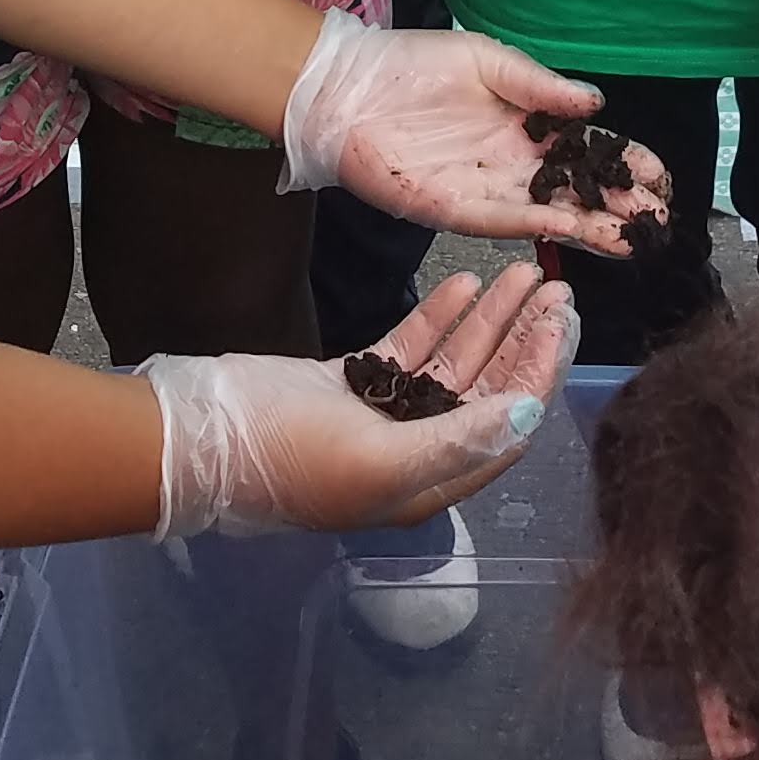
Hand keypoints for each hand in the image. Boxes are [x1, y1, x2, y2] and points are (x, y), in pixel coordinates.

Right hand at [144, 265, 574, 537]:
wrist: (196, 439)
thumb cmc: (286, 456)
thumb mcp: (378, 457)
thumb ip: (457, 438)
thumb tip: (530, 416)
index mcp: (428, 483)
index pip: (506, 428)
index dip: (538, 377)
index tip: (562, 325)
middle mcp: (413, 453)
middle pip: (487, 392)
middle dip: (523, 342)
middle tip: (555, 290)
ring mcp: (381, 416)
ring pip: (453, 365)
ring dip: (487, 322)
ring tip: (520, 276)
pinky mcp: (350, 384)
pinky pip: (409, 349)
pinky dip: (436, 318)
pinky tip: (463, 284)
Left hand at [276, 11, 670, 251]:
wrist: (347, 91)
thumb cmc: (411, 65)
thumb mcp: (486, 60)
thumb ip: (539, 85)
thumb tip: (596, 103)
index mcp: (525, 122)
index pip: (587, 147)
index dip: (625, 160)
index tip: (660, 174)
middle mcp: (515, 162)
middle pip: (579, 189)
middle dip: (622, 203)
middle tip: (663, 218)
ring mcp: (490, 190)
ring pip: (555, 214)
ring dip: (597, 227)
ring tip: (638, 238)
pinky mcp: (461, 211)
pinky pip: (513, 223)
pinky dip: (550, 231)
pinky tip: (585, 234)